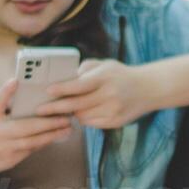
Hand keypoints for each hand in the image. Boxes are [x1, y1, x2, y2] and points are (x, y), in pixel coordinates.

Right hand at [0, 78, 75, 175]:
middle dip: (48, 121)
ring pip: (32, 141)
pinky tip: (55, 136)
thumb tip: (27, 96)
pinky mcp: (9, 159)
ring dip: (51, 134)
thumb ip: (2, 107)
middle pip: (25, 126)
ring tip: (66, 128)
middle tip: (65, 116)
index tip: (16, 81)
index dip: (6, 91)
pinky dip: (44, 142)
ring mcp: (2, 147)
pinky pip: (30, 150)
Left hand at [36, 59, 156, 129]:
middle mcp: (110, 95)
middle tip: (40, 109)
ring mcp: (113, 110)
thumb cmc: (120, 75)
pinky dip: (83, 118)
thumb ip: (85, 69)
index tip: (47, 91)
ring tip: (61, 109)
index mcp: (105, 78)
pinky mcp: (115, 122)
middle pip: (77, 104)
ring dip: (71, 113)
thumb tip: (64, 78)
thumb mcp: (105, 65)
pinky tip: (82, 112)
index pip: (79, 85)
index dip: (62, 89)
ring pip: (82, 116)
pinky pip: (91, 123)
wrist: (148, 89)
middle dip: (56, 107)